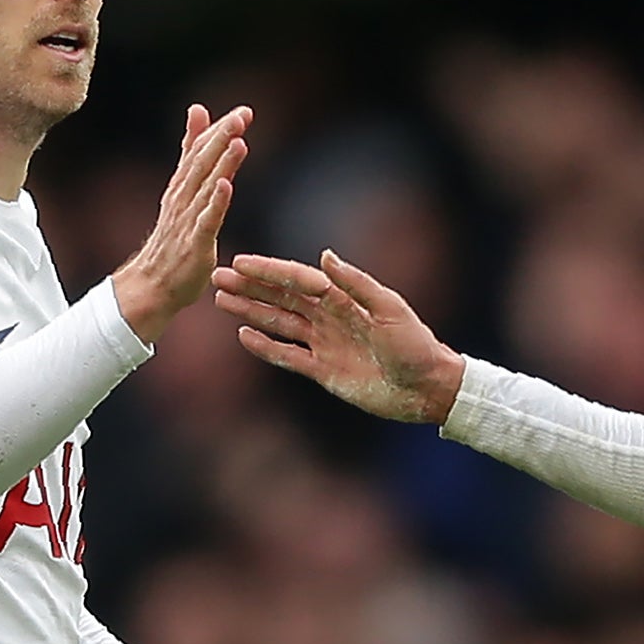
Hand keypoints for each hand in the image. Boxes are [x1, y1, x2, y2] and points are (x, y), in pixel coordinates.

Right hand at [113, 104, 251, 342]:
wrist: (152, 285)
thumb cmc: (172, 239)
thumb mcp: (183, 190)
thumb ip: (192, 151)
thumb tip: (198, 110)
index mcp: (181, 187)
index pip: (199, 151)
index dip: (219, 130)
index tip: (242, 111)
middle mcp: (182, 198)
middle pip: (202, 162)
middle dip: (222, 137)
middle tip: (243, 116)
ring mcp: (187, 221)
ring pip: (205, 187)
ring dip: (221, 163)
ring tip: (237, 141)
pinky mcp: (194, 244)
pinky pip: (205, 220)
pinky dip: (214, 202)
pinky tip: (225, 185)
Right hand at [211, 249, 463, 423]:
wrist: (426, 388)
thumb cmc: (415, 345)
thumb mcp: (389, 309)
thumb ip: (356, 284)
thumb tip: (324, 255)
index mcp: (344, 298)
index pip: (298, 279)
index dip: (269, 270)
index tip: (240, 262)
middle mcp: (329, 317)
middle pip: (281, 297)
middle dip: (250, 286)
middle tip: (217, 276)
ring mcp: (324, 343)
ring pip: (279, 323)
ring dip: (251, 310)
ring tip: (221, 300)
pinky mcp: (323, 370)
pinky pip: (287, 355)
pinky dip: (266, 345)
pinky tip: (243, 335)